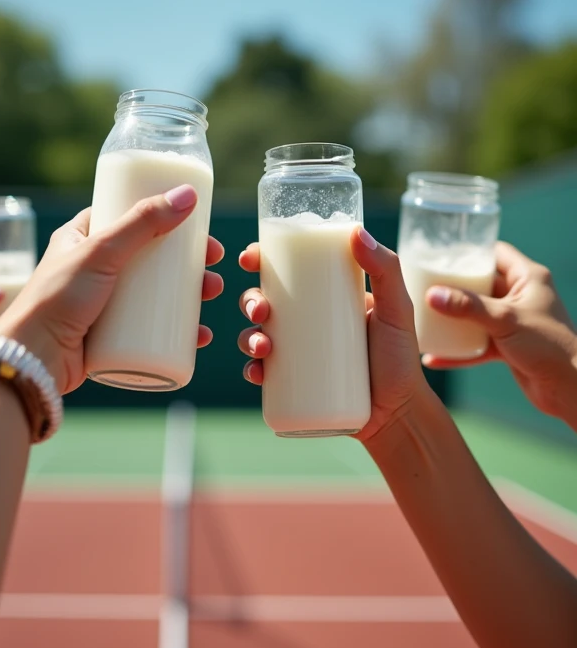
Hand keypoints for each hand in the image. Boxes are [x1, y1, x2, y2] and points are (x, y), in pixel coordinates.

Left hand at [0, 184, 223, 393]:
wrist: (33, 360)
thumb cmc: (57, 299)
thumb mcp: (101, 252)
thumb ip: (142, 222)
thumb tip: (187, 195)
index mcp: (81, 239)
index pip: (127, 216)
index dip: (163, 215)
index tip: (195, 222)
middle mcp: (91, 269)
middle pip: (150, 257)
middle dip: (185, 261)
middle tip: (212, 264)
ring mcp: (101, 303)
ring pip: (155, 293)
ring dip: (188, 293)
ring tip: (210, 294)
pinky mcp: (109, 336)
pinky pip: (151, 329)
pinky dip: (177, 330)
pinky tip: (198, 333)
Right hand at [237, 226, 429, 442]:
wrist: (397, 415)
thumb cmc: (400, 358)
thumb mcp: (397, 309)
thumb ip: (385, 269)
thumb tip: (355, 231)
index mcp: (326, 296)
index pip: (287, 271)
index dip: (261, 260)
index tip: (250, 258)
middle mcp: (307, 322)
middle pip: (265, 301)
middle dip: (250, 301)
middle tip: (261, 309)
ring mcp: (298, 353)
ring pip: (258, 335)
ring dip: (247, 336)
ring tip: (263, 347)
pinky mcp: (293, 384)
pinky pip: (262, 372)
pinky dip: (253, 370)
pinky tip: (257, 372)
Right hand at [423, 241, 576, 426]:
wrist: (569, 388)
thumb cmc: (548, 346)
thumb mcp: (504, 320)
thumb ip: (468, 307)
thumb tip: (432, 295)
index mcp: (528, 278)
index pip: (496, 253)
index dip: (471, 251)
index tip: (442, 254)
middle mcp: (521, 296)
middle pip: (481, 284)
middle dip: (454, 287)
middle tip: (426, 285)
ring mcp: (514, 322)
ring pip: (477, 315)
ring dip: (454, 319)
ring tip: (425, 317)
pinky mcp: (509, 346)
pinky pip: (478, 342)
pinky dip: (459, 350)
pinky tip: (435, 357)